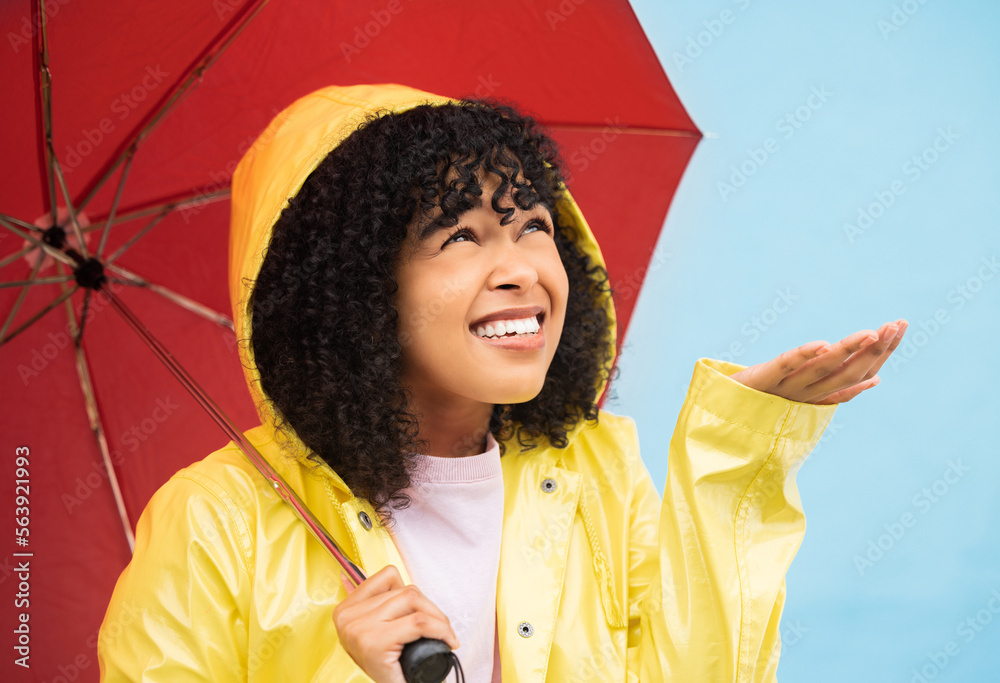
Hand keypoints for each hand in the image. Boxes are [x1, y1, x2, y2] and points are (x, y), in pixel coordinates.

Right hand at [332, 565, 459, 682]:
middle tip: (439, 628)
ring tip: (442, 634)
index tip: (421, 610)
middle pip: (405, 590)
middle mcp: (348, 617)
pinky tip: (446, 640)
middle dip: (430, 608)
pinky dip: (440, 629)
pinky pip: (420, 623)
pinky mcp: (376, 642)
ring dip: (438, 618)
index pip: (388, 577)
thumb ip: (369, 602)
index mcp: (345, 610)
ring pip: (414, 600)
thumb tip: (353, 573)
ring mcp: (360, 628)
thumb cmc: (388, 669)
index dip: (412, 593)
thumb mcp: (373, 631)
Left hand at [728, 319, 906, 404]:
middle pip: (845, 373)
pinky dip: (802, 356)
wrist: (715, 421)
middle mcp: (803, 396)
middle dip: (874, 348)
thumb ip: (835, 386)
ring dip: (849, 351)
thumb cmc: (759, 402)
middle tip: (897, 324)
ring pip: (821, 371)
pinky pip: (782, 368)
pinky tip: (821, 343)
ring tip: (871, 332)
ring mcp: (781, 390)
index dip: (880, 353)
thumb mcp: (799, 391)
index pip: (856, 375)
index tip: (900, 327)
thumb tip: (876, 378)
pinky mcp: (758, 382)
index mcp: (816, 397)